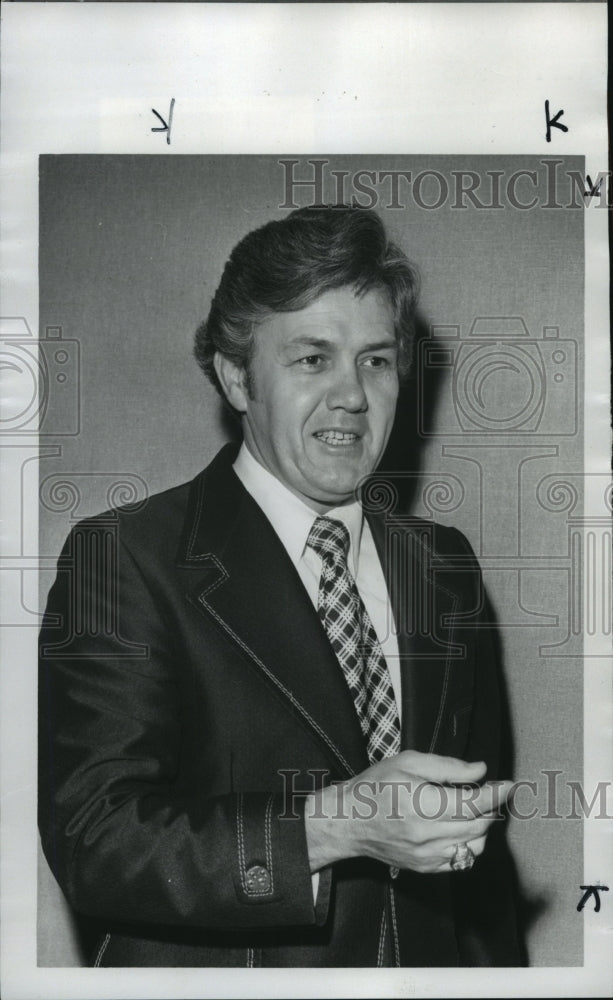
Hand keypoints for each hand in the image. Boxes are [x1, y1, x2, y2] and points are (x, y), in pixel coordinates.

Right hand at [304, 750, 511, 874]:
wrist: (350, 821)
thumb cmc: (375, 787)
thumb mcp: (408, 763)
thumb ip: (447, 767)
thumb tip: (479, 771)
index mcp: (421, 805)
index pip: (473, 804)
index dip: (496, 793)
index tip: (508, 785)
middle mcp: (426, 836)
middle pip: (479, 825)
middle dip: (490, 807)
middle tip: (486, 791)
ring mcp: (427, 856)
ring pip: (476, 845)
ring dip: (482, 826)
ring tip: (470, 809)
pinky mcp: (426, 868)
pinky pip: (462, 860)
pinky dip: (468, 843)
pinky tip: (457, 826)